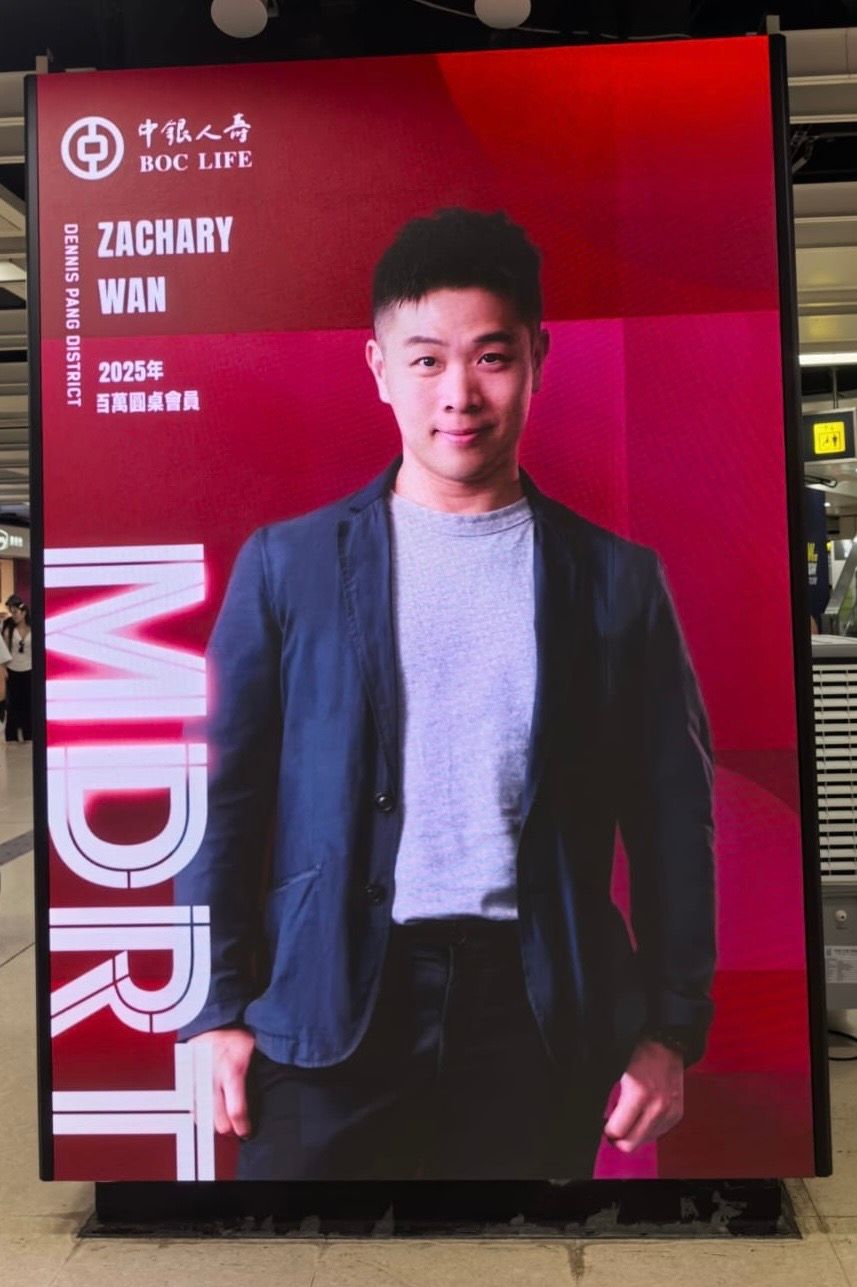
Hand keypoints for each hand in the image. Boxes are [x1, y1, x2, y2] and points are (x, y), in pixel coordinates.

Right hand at [189, 1027, 255, 1138]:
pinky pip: (191, 1104)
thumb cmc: (237, 1033)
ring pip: (202, 1116)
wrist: (212, 1020)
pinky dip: (200, 1108)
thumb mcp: (255, 1049)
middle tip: (235, 1126)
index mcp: (233, 1072)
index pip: (236, 1112)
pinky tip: (209, 1106)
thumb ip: (260, 1072)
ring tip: (222, 1115)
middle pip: (217, 1121)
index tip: (246, 1131)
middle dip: (228, 1128)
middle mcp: (212, 1079)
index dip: (242, 1127)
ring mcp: (197, 1080)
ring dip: (212, 1119)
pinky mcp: (186, 1079)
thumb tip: (276, 1087)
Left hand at [603, 1039, 683, 1153]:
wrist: (667, 1045)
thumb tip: (609, 1126)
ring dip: (634, 1135)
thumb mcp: (620, 1076)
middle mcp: (656, 1106)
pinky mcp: (677, 1114)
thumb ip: (615, 1103)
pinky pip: (658, 1134)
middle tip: (614, 1129)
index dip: (608, 1131)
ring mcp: (669, 1112)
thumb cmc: (642, 1055)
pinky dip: (648, 1129)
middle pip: (631, 1143)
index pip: (618, 1131)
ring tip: (629, 1119)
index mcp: (639, 1094)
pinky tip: (643, 1116)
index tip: (606, 1127)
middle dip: (619, 1139)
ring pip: (645, 1141)